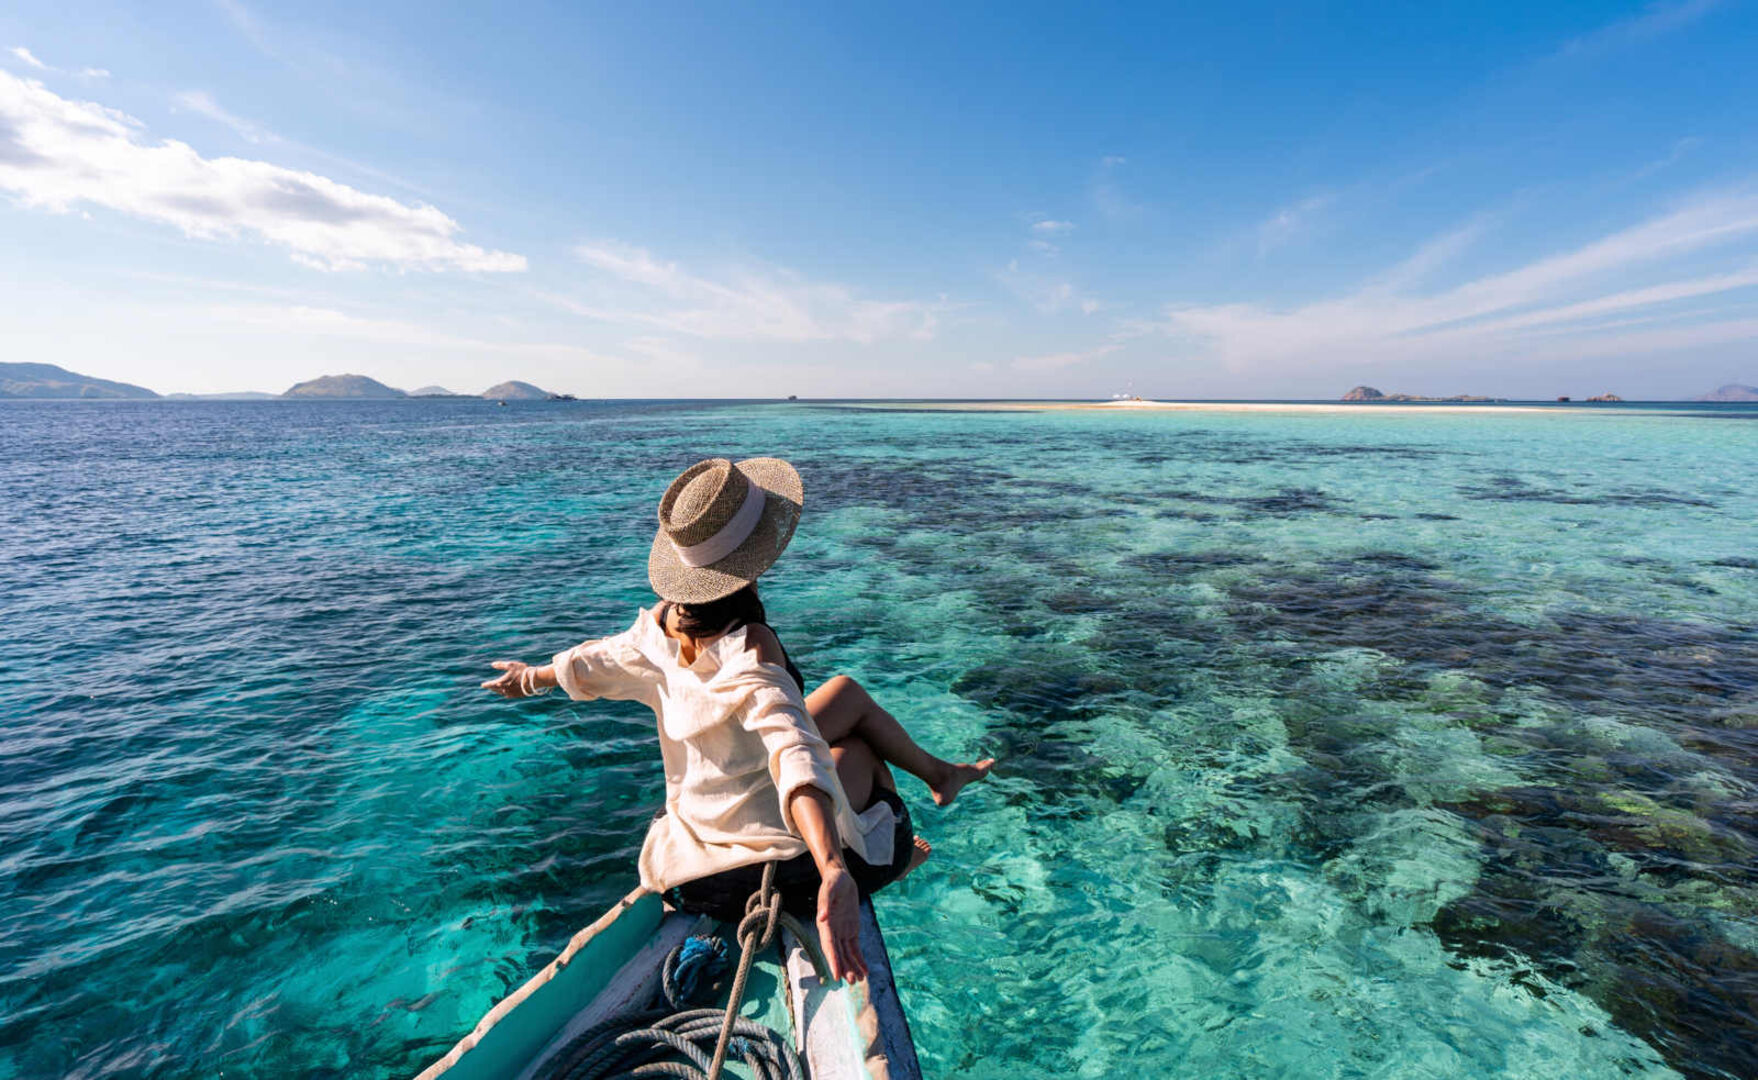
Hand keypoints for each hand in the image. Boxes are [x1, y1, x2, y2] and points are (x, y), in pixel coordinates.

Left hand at [481, 660, 545, 697]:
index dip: (486, 685)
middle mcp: (505, 689)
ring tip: (495, 689)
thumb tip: (492, 664)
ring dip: (497, 691)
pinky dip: (504, 694)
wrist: (534, 680)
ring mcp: (511, 693)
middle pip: (495, 689)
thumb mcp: (511, 665)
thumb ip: (500, 665)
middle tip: (488, 687)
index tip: (482, 685)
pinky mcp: (517, 695)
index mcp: (502, 682)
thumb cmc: (522, 671)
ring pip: (501, 693)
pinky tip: (505, 693)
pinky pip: (508, 695)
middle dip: (491, 688)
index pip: (491, 684)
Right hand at [815, 864, 867, 983]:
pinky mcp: (850, 930)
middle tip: (852, 982)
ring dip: (852, 967)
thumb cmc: (833, 882)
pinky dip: (859, 959)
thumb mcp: (830, 888)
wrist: (840, 877)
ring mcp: (841, 932)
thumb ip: (826, 902)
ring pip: (846, 954)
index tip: (837, 975)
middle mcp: (832, 931)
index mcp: (825, 924)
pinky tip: (865, 970)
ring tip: (859, 980)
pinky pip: (854, 947)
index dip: (833, 961)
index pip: (829, 946)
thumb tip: (822, 917)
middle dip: (844, 968)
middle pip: (838, 953)